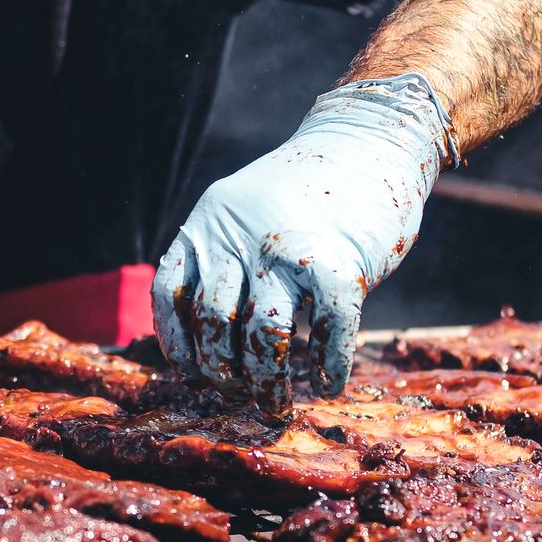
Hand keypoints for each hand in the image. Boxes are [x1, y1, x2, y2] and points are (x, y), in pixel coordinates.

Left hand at [152, 75, 453, 414]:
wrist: (370, 139)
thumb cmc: (308, 190)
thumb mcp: (244, 211)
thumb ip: (225, 258)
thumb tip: (214, 340)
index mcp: (209, 222)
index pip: (171, 293)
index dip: (179, 343)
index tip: (195, 371)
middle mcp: (242, 236)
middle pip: (217, 322)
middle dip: (225, 371)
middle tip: (241, 394)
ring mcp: (291, 249)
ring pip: (266, 335)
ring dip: (268, 380)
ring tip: (276, 402)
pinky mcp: (343, 263)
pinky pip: (330, 330)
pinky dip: (328, 366)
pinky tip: (327, 383)